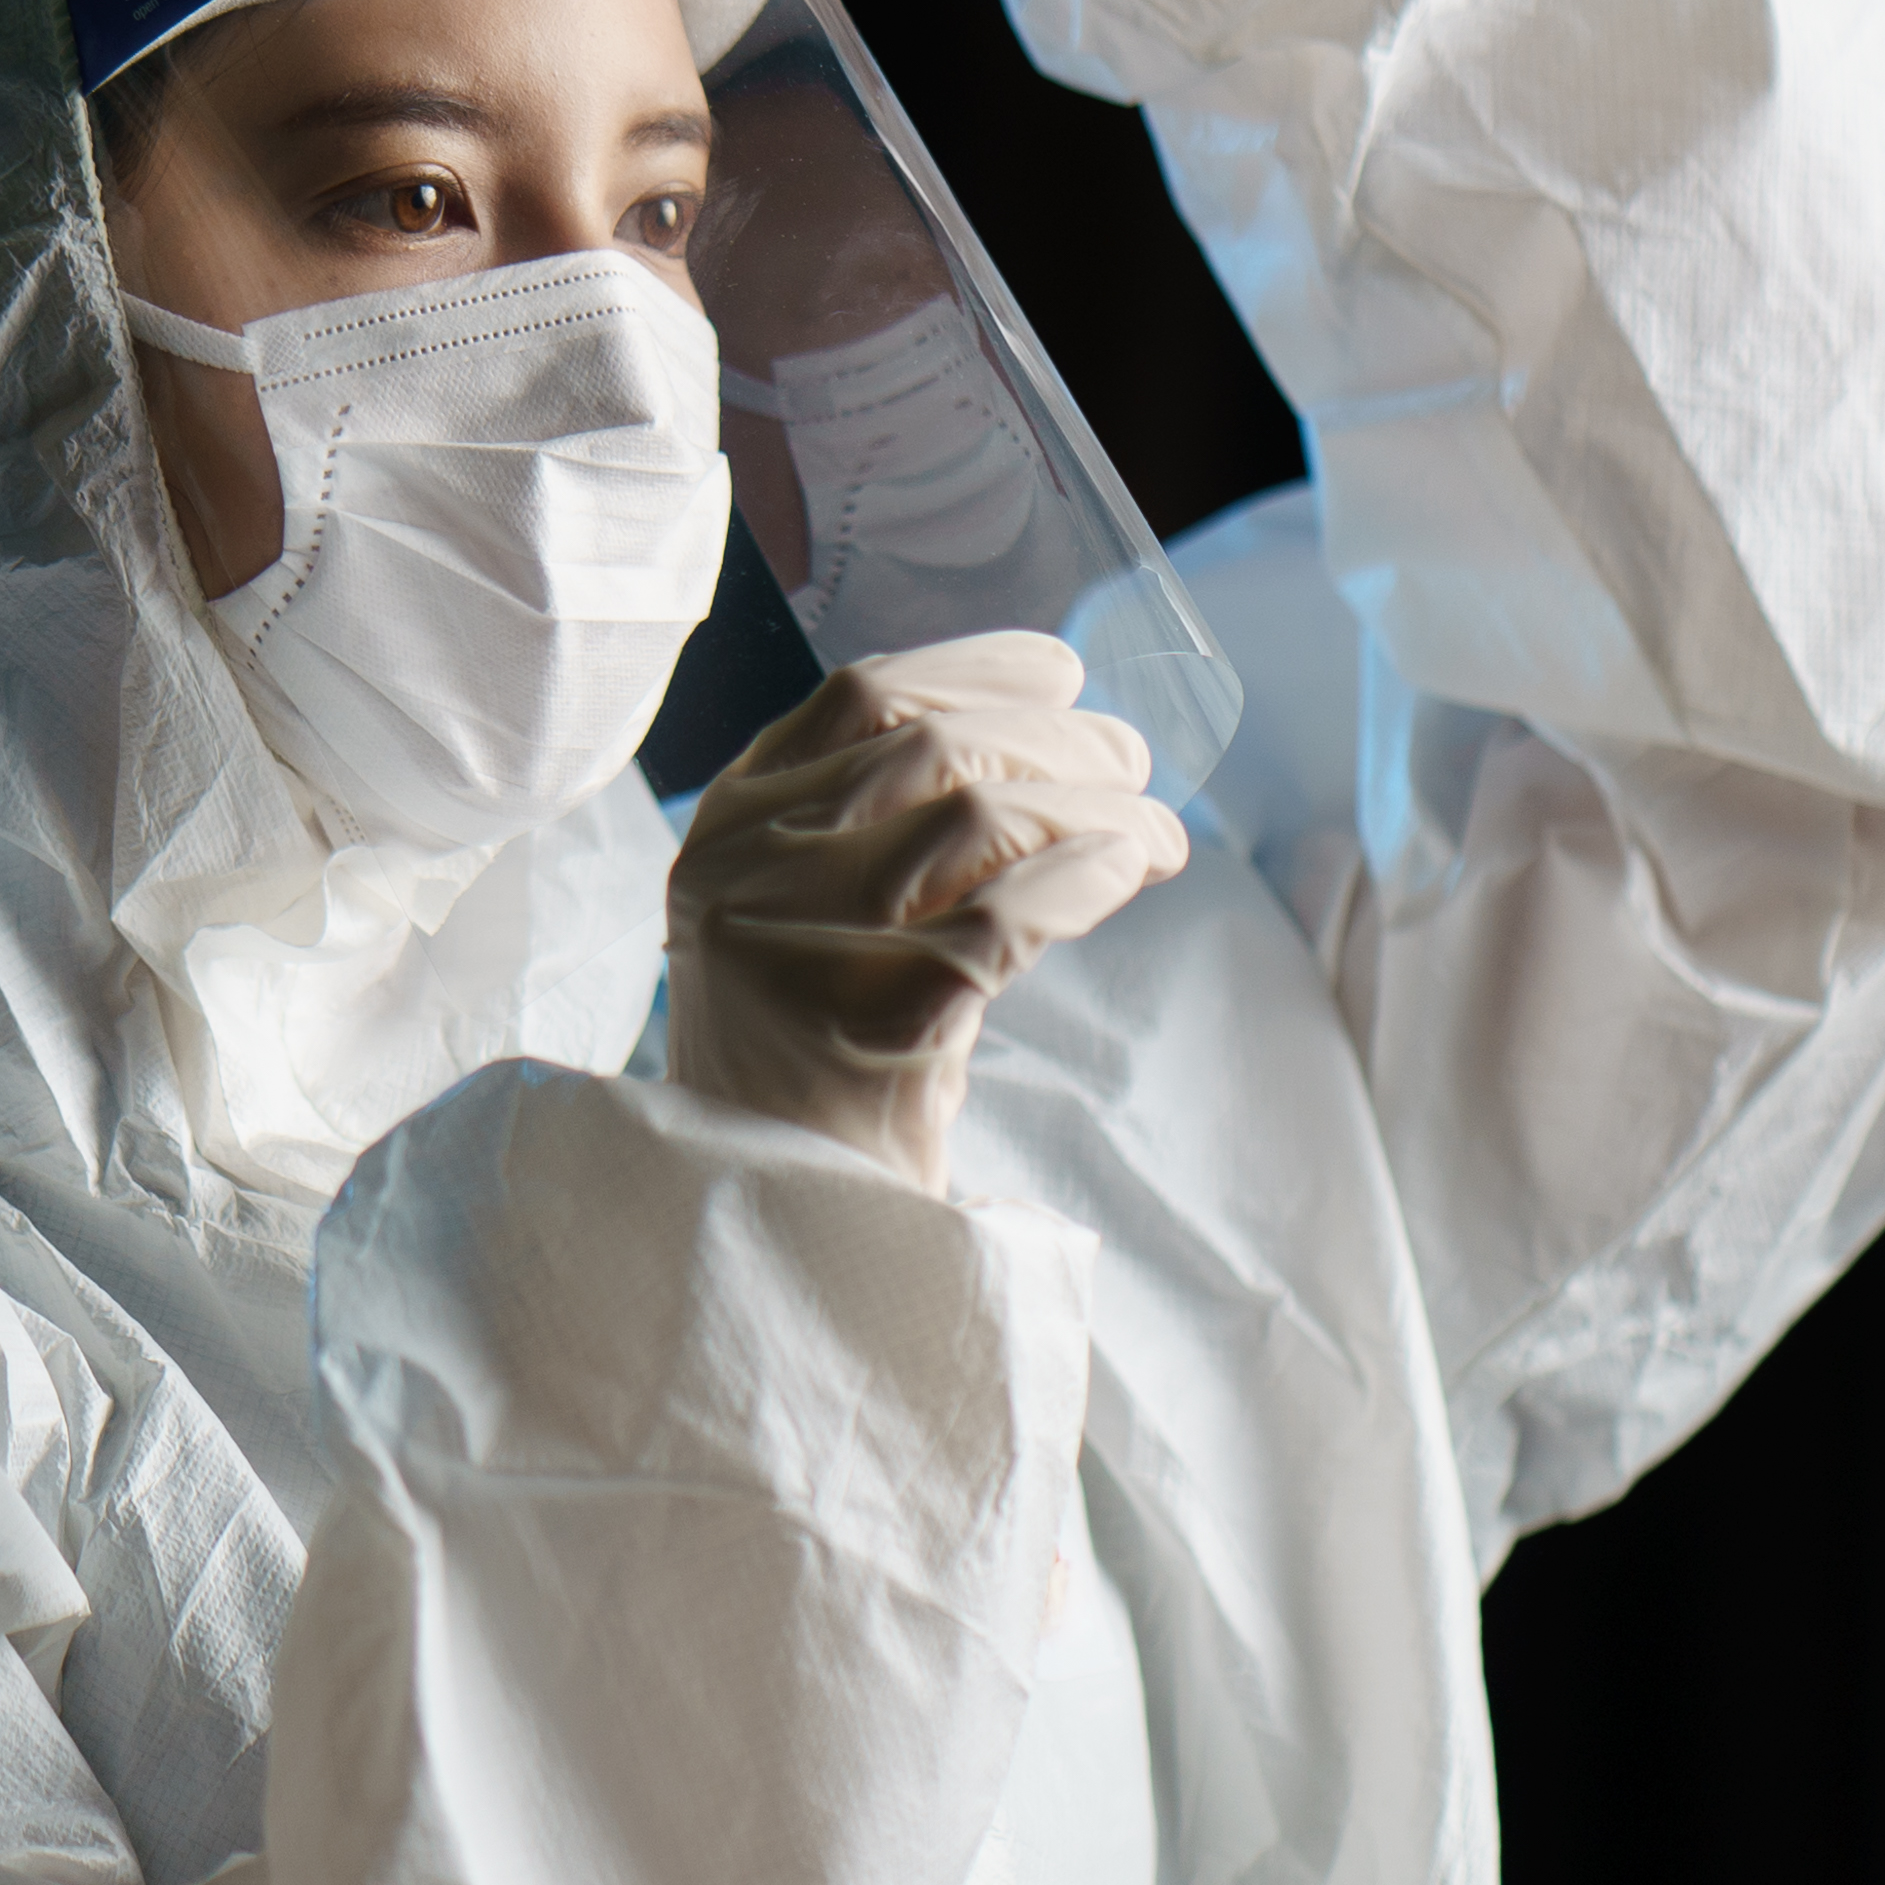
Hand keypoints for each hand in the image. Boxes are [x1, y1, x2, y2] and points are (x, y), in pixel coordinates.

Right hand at [664, 632, 1189, 1190]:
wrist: (772, 1214)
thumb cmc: (813, 1062)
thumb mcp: (807, 912)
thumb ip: (876, 821)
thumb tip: (1041, 730)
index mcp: (730, 823)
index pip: (863, 696)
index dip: (979, 670)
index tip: (1061, 676)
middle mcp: (747, 868)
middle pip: (940, 746)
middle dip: (1061, 743)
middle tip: (1132, 768)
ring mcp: (801, 941)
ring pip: (982, 818)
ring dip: (1097, 811)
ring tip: (1155, 833)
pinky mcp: (870, 1018)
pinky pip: (1011, 915)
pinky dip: (1088, 879)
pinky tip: (1130, 873)